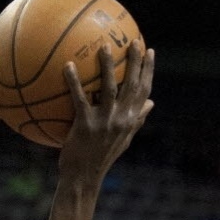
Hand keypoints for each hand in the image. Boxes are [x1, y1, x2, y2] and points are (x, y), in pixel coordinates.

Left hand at [59, 40, 154, 182]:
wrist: (83, 179)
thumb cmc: (100, 158)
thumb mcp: (123, 141)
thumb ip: (136, 121)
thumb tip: (151, 104)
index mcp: (130, 121)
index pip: (144, 92)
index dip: (148, 70)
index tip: (150, 50)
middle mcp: (121, 120)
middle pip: (131, 86)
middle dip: (134, 62)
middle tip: (132, 40)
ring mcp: (104, 123)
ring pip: (109, 89)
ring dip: (107, 67)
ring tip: (104, 47)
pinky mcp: (85, 126)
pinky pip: (79, 99)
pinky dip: (74, 81)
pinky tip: (67, 66)